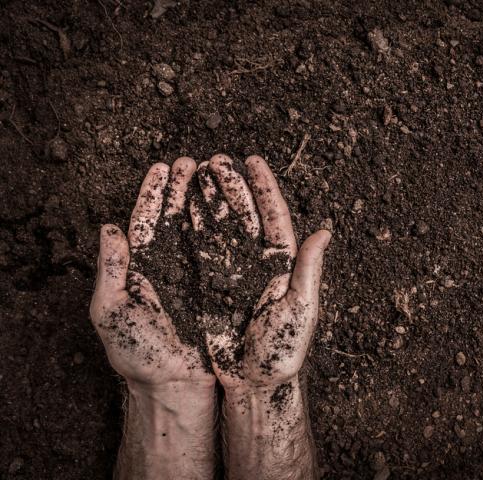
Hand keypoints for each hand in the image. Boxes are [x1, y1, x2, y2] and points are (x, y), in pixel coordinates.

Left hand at [90, 159, 215, 479]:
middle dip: (186, 186)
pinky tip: (237, 205)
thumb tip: (108, 228)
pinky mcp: (226, 285)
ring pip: (208, 226)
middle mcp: (175, 265)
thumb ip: (109, 269)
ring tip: (216, 169)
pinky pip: (232, 250)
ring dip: (211, 197)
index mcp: (145, 266)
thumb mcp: (111, 311)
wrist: (177, 384)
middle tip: (193, 160)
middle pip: (181, 215)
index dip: (153, 193)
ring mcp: (201, 273)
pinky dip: (235, 227)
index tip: (160, 167)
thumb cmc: (139, 355)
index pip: (148, 220)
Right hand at [193, 154, 329, 479]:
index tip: (253, 161)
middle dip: (231, 186)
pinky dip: (190, 231)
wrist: (254, 383)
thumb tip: (325, 232)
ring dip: (209, 201)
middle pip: (243, 215)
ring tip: (195, 174)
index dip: (264, 188)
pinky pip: (199, 253)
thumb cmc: (284, 350)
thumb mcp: (301, 309)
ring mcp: (233, 274)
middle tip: (216, 160)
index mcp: (283, 264)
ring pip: (219, 229)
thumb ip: (309, 270)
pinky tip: (181, 211)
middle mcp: (258, 264)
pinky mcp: (211, 288)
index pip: (274, 216)